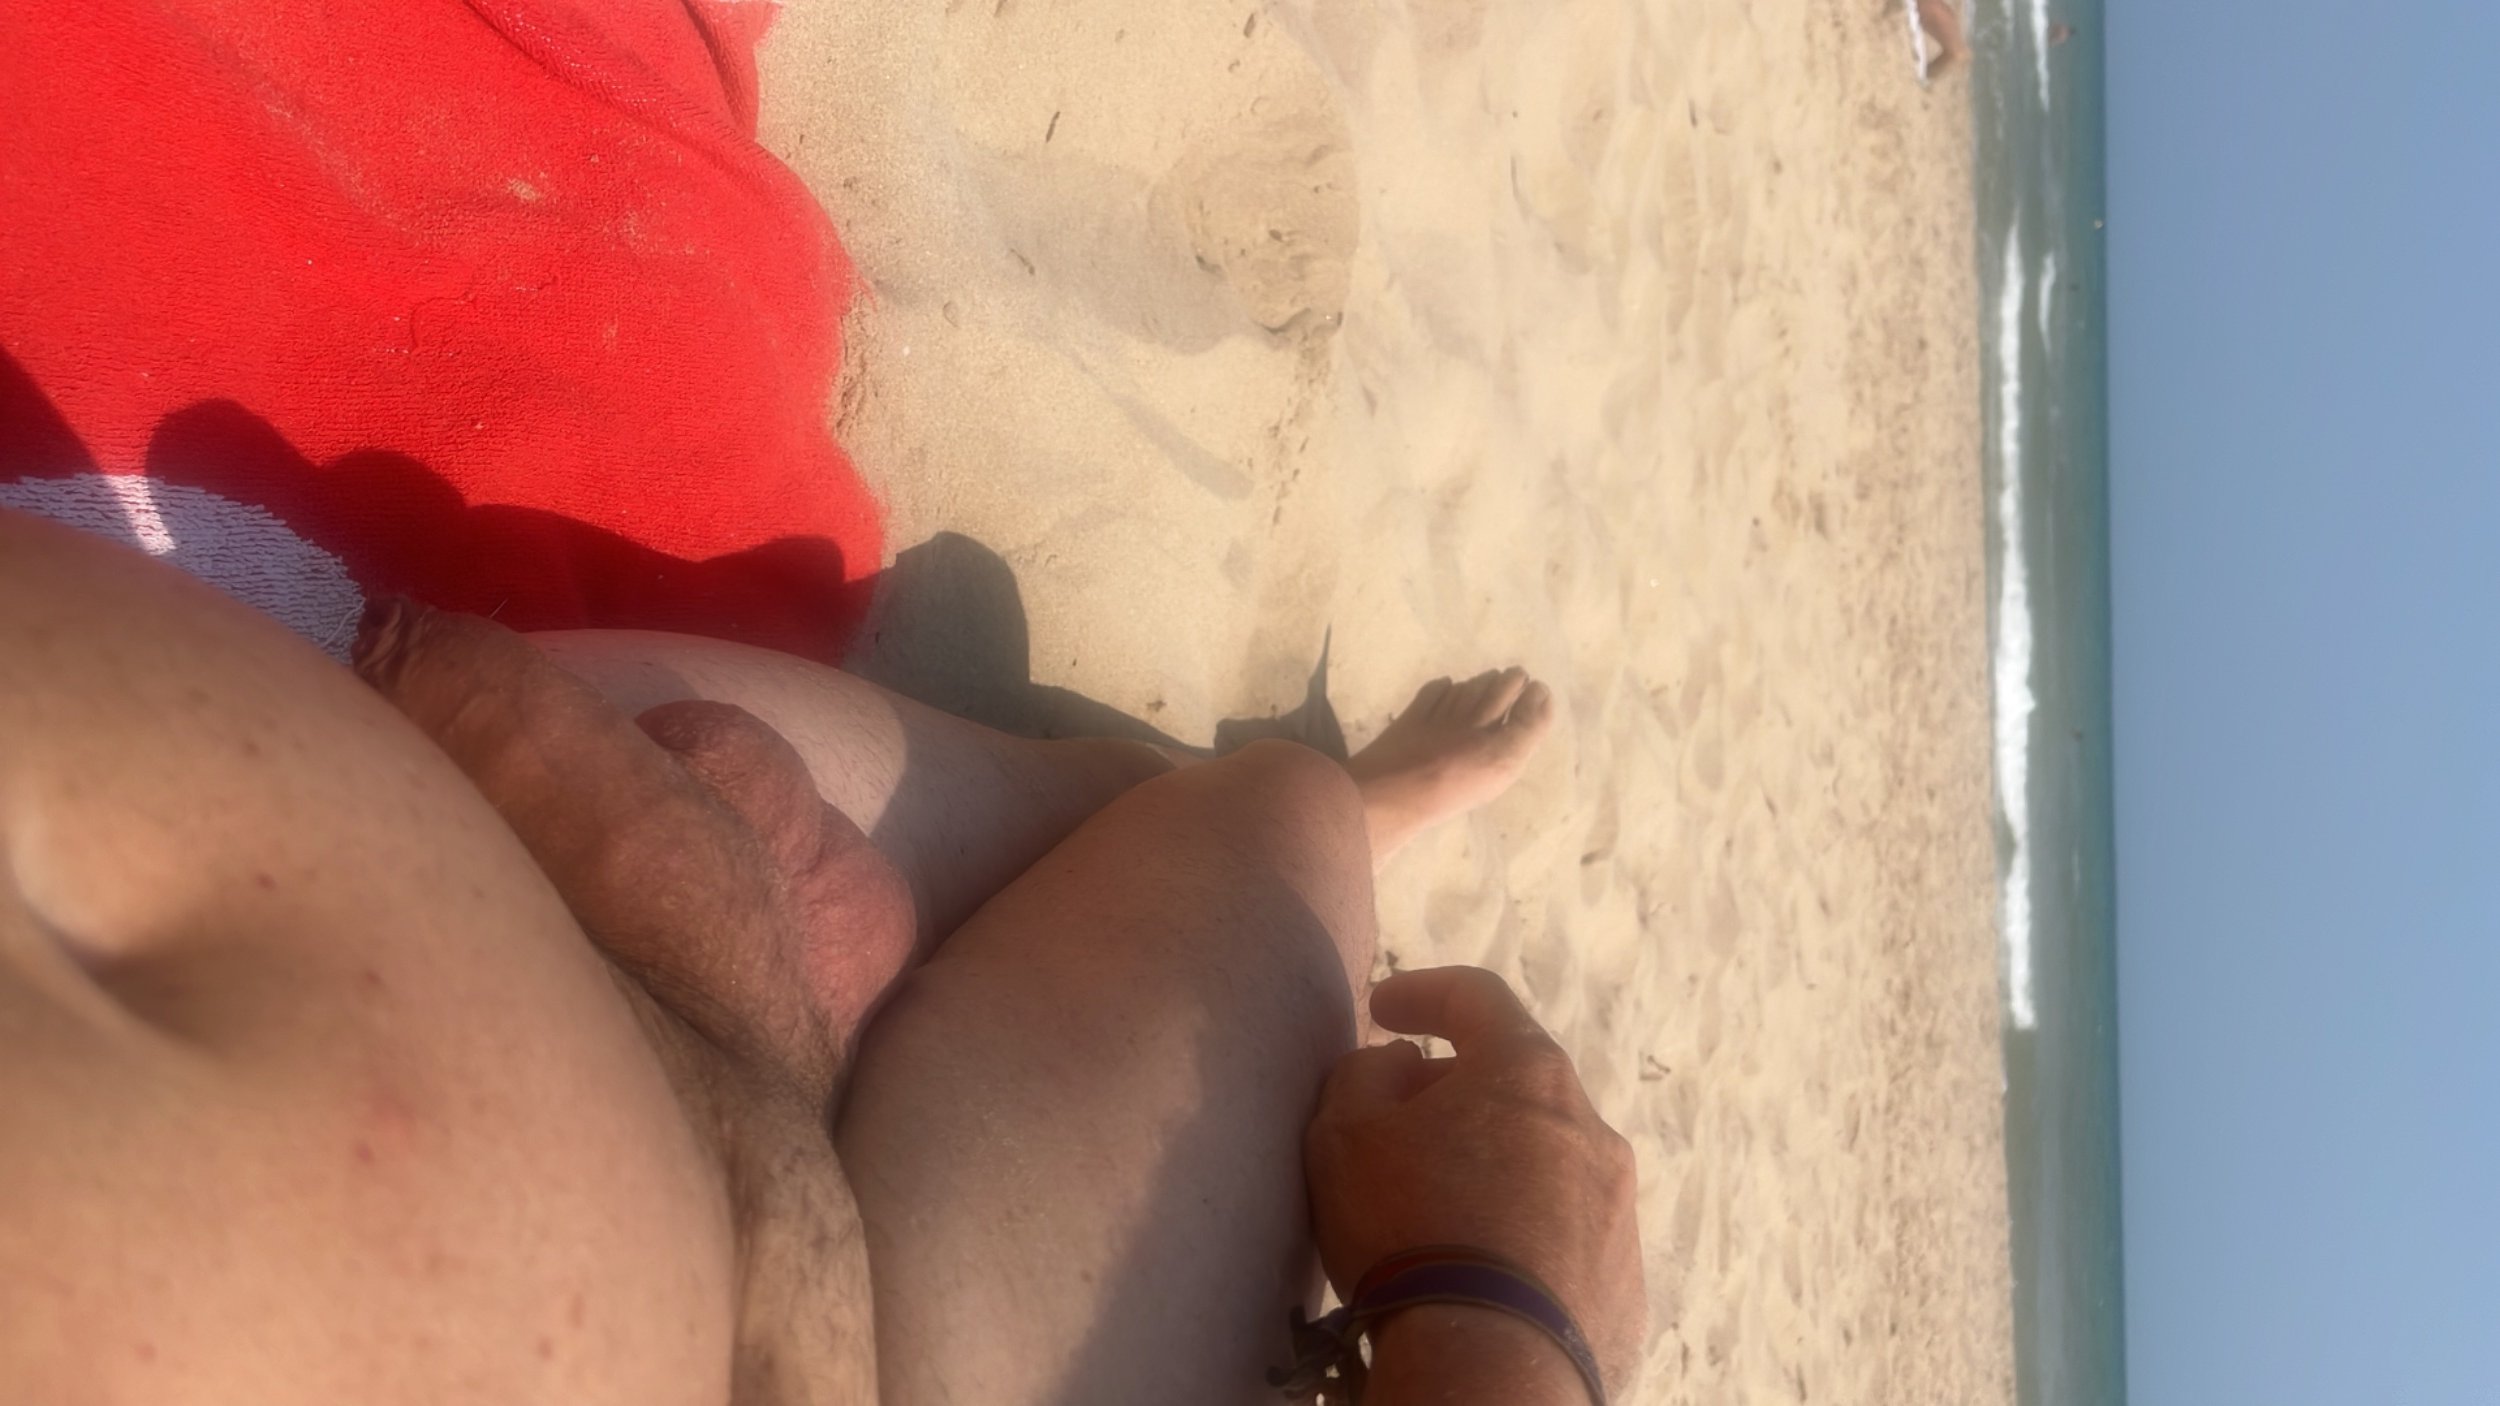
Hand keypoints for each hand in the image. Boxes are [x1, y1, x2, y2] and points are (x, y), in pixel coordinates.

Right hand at [1304, 966, 1643, 1386]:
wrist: (1491, 1368)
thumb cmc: (1410, 1231)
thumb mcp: (1345, 1135)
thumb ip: (1364, 1075)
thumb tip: (1401, 1068)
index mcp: (1527, 1072)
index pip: (1476, 998)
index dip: (1423, 992)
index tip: (1383, 1010)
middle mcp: (1590, 1127)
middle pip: (1516, 1083)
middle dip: (1456, 1092)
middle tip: (1400, 1125)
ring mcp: (1617, 1207)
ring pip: (1545, 1161)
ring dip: (1494, 1166)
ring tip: (1437, 1211)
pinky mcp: (1624, 1280)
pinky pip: (1563, 1235)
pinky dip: (1521, 1235)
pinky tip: (1478, 1272)